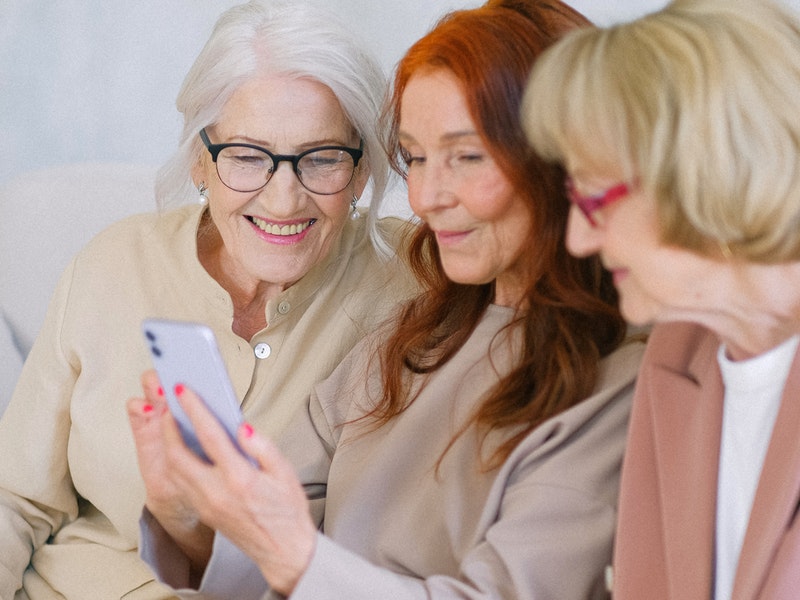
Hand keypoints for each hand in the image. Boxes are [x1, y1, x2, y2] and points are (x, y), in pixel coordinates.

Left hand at [134, 379, 317, 595]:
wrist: (284, 550)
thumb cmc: (287, 511)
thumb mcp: (285, 472)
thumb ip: (263, 446)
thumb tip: (242, 427)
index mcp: (240, 479)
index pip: (210, 436)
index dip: (194, 409)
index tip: (183, 391)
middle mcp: (217, 493)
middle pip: (178, 455)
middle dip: (168, 427)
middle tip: (169, 405)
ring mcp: (206, 504)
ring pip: (174, 470)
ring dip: (168, 443)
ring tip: (171, 421)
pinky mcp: (203, 511)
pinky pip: (180, 482)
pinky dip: (175, 460)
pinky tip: (181, 447)